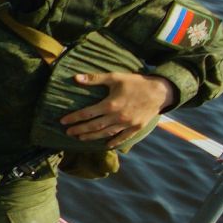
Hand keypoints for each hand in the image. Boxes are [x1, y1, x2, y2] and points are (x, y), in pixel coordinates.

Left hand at [60, 72, 175, 143]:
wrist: (160, 91)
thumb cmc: (136, 82)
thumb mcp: (115, 77)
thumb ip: (95, 79)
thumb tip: (75, 78)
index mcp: (110, 104)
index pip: (87, 113)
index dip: (74, 118)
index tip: (63, 121)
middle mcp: (117, 116)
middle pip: (94, 126)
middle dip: (79, 130)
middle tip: (68, 133)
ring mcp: (127, 124)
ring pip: (106, 134)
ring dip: (92, 137)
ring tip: (80, 138)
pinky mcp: (136, 128)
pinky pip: (123, 138)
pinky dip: (113, 142)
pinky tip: (105, 145)